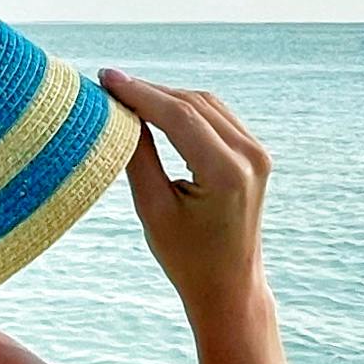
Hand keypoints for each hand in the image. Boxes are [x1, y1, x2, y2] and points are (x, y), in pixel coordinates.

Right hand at [101, 70, 272, 318]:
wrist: (228, 285)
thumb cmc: (187, 258)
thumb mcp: (153, 208)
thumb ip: (139, 156)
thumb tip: (120, 112)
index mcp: (226, 172)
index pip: (179, 116)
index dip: (139, 92)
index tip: (105, 78)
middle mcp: (250, 156)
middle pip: (193, 104)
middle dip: (150, 91)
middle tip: (109, 85)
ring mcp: (257, 153)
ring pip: (206, 105)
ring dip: (167, 97)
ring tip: (127, 95)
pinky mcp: (255, 154)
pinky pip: (217, 117)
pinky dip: (186, 109)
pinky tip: (156, 108)